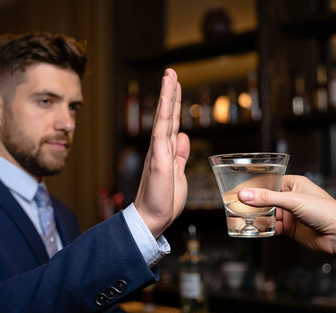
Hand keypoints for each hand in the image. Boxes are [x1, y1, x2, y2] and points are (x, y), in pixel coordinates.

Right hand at [135, 69, 189, 237]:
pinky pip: (161, 132)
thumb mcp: (179, 172)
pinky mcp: (158, 160)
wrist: (152, 218)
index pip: (171, 121)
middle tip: (171, 72)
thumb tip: (183, 136)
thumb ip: (180, 154)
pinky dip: (164, 114)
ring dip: (167, 96)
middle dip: (170, 92)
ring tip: (169, 76)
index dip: (174, 103)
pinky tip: (166, 99)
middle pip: (166, 114)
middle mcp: (160, 147)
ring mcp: (158, 152)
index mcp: (166, 151)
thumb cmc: (163, 199)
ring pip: (163, 118)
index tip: (176, 85)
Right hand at [237, 175, 335, 264]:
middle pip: (265, 199)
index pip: (268, 181)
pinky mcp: (290, 228)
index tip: (238, 189)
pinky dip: (263, 229)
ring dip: (256, 217)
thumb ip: (267, 198)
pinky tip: (255, 229)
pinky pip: (272, 227)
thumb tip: (245, 195)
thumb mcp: (292, 201)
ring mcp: (290, 214)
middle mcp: (291, 198)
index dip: (253, 186)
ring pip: (267, 214)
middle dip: (252, 203)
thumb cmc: (326, 211)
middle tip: (235, 205)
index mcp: (293, 184)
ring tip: (241, 218)